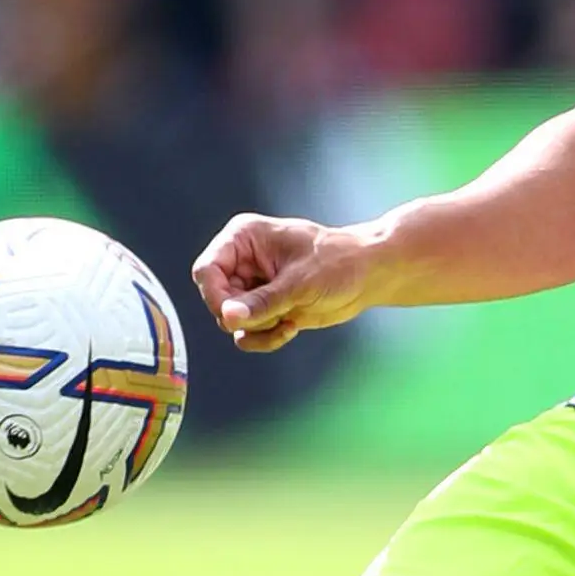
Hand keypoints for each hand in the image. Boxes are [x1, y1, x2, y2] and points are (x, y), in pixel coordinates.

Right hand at [191, 214, 381, 353]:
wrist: (368, 275)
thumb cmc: (338, 264)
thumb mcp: (300, 283)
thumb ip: (262, 302)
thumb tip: (227, 317)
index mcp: (242, 238)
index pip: (207, 270)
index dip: (215, 297)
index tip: (234, 317)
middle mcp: (241, 260)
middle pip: (216, 299)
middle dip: (246, 315)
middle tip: (277, 315)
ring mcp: (251, 285)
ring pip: (230, 320)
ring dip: (258, 328)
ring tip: (288, 322)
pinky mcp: (264, 307)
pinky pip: (247, 333)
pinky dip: (265, 337)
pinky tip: (292, 328)